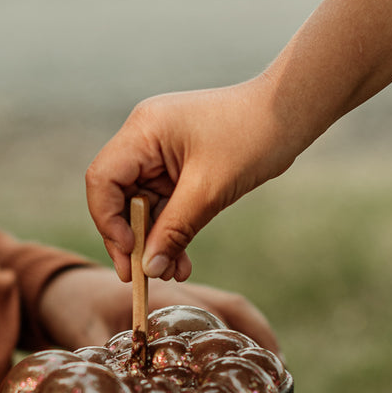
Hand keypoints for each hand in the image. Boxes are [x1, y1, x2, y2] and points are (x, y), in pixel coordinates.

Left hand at [38, 266, 278, 351]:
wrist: (64, 284)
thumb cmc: (73, 303)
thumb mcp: (82, 330)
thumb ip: (102, 354)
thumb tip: (119, 383)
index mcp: (162, 295)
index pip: (212, 315)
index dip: (240, 338)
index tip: (263, 362)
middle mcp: (177, 289)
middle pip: (231, 307)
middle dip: (258, 335)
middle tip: (278, 369)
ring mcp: (179, 292)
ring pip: (228, 305)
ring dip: (252, 329)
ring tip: (271, 363)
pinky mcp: (175, 300)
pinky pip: (214, 308)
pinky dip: (234, 326)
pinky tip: (239, 352)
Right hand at [85, 76, 296, 283]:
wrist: (289, 115)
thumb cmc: (253, 137)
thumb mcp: (209, 191)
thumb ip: (174, 231)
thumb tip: (148, 270)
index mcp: (143, 131)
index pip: (102, 181)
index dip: (108, 222)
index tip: (131, 253)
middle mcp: (143, 140)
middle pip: (117, 198)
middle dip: (130, 240)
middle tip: (141, 276)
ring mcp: (159, 154)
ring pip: (141, 208)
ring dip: (153, 243)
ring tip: (170, 274)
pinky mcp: (176, 168)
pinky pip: (163, 206)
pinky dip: (170, 233)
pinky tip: (180, 261)